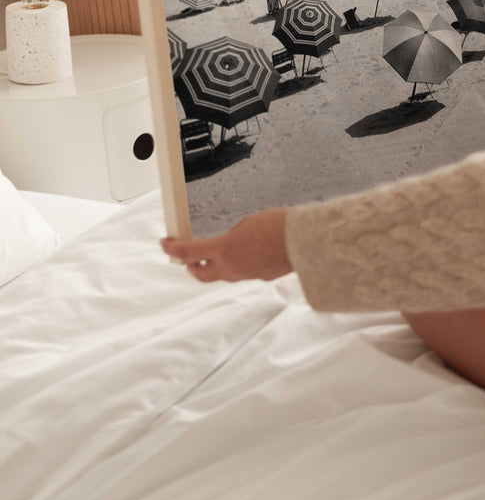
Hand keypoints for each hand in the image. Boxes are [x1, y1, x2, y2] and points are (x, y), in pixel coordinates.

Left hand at [160, 208, 292, 282]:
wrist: (305, 239)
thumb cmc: (278, 225)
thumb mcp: (246, 222)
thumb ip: (231, 236)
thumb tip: (229, 245)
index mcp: (224, 250)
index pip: (188, 252)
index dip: (172, 248)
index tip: (165, 243)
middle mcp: (231, 268)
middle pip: (200, 274)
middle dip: (190, 266)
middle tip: (188, 257)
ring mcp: (246, 275)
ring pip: (222, 275)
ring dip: (215, 266)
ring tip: (219, 253)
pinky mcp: (261, 277)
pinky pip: (243, 273)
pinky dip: (239, 265)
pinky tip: (249, 253)